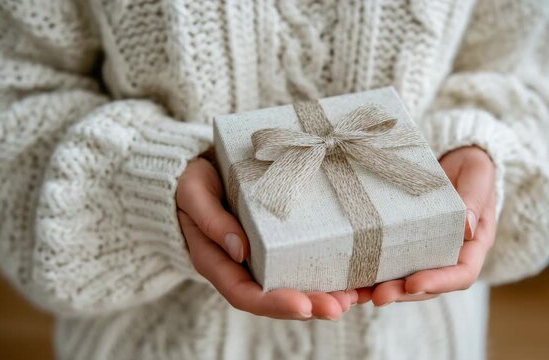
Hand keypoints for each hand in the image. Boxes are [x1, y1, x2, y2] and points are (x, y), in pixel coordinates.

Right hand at [176, 154, 360, 319]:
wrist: (199, 168)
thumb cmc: (193, 183)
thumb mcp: (195, 196)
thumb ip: (211, 222)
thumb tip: (240, 250)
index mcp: (218, 262)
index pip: (245, 294)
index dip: (274, 304)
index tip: (302, 306)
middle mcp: (243, 267)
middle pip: (277, 298)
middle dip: (310, 305)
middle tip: (339, 306)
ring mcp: (263, 256)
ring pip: (294, 285)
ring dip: (325, 293)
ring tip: (354, 297)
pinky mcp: (279, 241)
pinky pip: (302, 261)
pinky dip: (329, 270)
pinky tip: (354, 273)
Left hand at [370, 146, 496, 305]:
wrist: (456, 161)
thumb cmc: (473, 168)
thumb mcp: (477, 177)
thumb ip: (473, 199)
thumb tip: (467, 227)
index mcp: (474, 245)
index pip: (461, 273)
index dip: (438, 282)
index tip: (413, 283)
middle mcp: (450, 255)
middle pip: (429, 285)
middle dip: (404, 293)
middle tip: (379, 296)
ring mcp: (427, 253)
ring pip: (407, 280)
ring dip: (384, 289)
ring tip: (360, 294)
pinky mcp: (406, 245)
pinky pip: (391, 264)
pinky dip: (372, 274)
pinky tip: (352, 280)